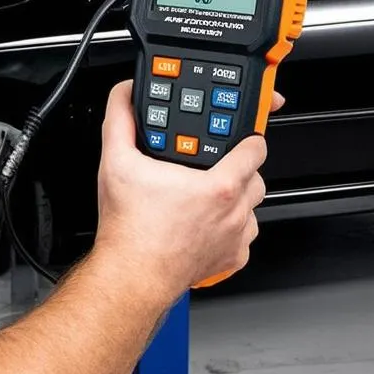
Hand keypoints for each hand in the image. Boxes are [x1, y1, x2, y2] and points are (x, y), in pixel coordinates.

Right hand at [94, 80, 267, 303]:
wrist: (131, 276)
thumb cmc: (130, 229)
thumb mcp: (117, 162)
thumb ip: (121, 120)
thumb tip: (124, 97)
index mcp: (219, 186)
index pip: (256, 147)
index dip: (248, 135)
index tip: (241, 134)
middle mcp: (235, 213)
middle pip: (256, 177)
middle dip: (240, 168)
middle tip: (214, 166)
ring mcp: (235, 238)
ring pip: (252, 208)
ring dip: (237, 199)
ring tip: (208, 195)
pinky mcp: (231, 259)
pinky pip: (243, 238)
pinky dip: (231, 229)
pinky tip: (206, 223)